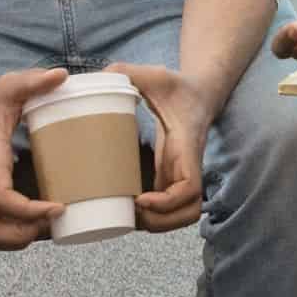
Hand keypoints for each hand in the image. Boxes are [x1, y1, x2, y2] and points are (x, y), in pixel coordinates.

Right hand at [0, 68, 69, 250]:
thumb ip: (34, 81)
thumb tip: (62, 76)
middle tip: (53, 222)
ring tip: (49, 225)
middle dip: (19, 236)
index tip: (59, 207)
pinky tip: (39, 222)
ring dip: (15, 240)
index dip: (28, 211)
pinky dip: (12, 234)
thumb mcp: (9, 85)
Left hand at [106, 63, 211, 231]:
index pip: (189, 188)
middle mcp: (188, 167)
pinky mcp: (173, 176)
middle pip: (188, 212)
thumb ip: (126, 72)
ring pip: (183, 214)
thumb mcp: (153, 75)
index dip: (167, 202)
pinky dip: (156, 216)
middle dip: (161, 222)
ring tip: (129, 217)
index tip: (139, 200)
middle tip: (131, 214)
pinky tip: (131, 211)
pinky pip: (170, 207)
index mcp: (186, 147)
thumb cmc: (177, 86)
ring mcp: (182, 174)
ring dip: (159, 223)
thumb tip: (97, 77)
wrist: (200, 92)